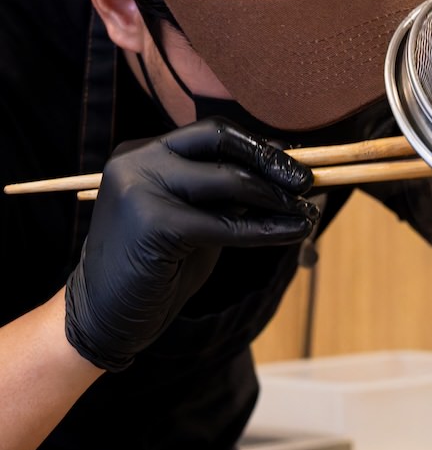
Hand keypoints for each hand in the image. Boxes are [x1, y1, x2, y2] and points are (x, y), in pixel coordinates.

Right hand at [64, 118, 319, 371]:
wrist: (106, 316)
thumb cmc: (156, 269)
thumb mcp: (196, 219)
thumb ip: (227, 195)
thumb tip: (286, 172)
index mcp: (145, 153)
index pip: (214, 133)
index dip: (260, 147)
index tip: (297, 166)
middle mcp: (138, 161)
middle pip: (221, 141)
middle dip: (272, 161)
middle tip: (308, 182)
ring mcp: (141, 188)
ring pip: (230, 181)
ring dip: (277, 197)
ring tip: (307, 213)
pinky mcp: (154, 223)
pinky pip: (227, 224)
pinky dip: (268, 230)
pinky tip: (294, 233)